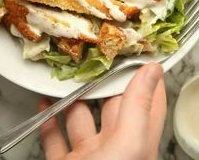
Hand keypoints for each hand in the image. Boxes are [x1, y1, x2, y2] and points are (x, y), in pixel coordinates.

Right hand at [39, 63, 165, 159]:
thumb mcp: (127, 143)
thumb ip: (138, 107)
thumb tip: (153, 70)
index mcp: (137, 143)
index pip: (148, 102)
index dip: (147, 76)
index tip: (138, 50)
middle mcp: (115, 149)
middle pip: (111, 105)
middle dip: (102, 80)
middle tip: (93, 55)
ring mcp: (89, 157)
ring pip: (81, 119)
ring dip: (72, 98)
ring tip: (66, 75)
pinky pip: (55, 137)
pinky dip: (48, 119)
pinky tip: (45, 103)